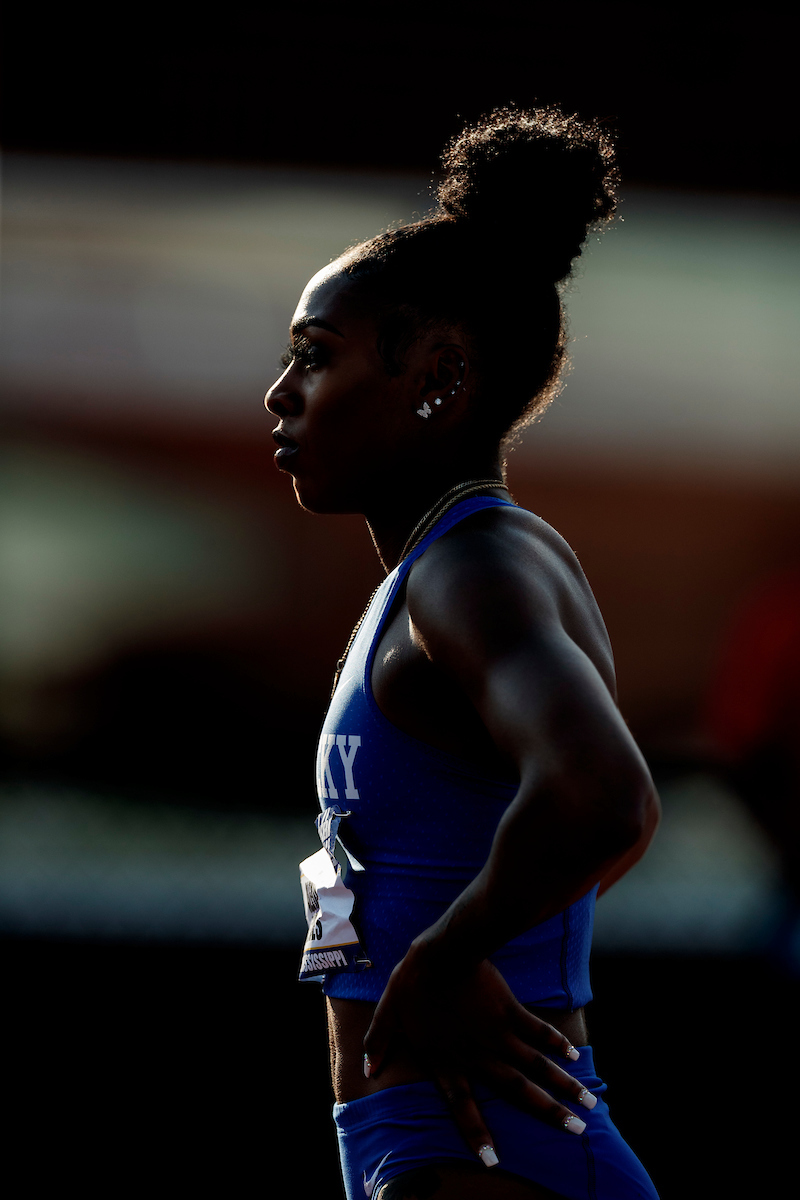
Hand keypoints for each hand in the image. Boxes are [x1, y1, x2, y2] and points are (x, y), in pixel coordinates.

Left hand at [363, 946, 595, 1167]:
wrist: (443, 953)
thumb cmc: (412, 982)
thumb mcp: (388, 1012)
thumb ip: (379, 1040)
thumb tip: (369, 1066)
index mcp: (446, 1061)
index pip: (462, 1107)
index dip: (476, 1135)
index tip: (494, 1161)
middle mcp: (477, 1055)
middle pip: (517, 1091)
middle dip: (547, 1114)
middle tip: (574, 1132)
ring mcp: (498, 1034)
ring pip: (536, 1066)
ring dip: (563, 1085)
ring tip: (588, 1104)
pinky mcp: (510, 1011)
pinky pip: (538, 1031)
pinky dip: (556, 1044)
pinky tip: (573, 1056)